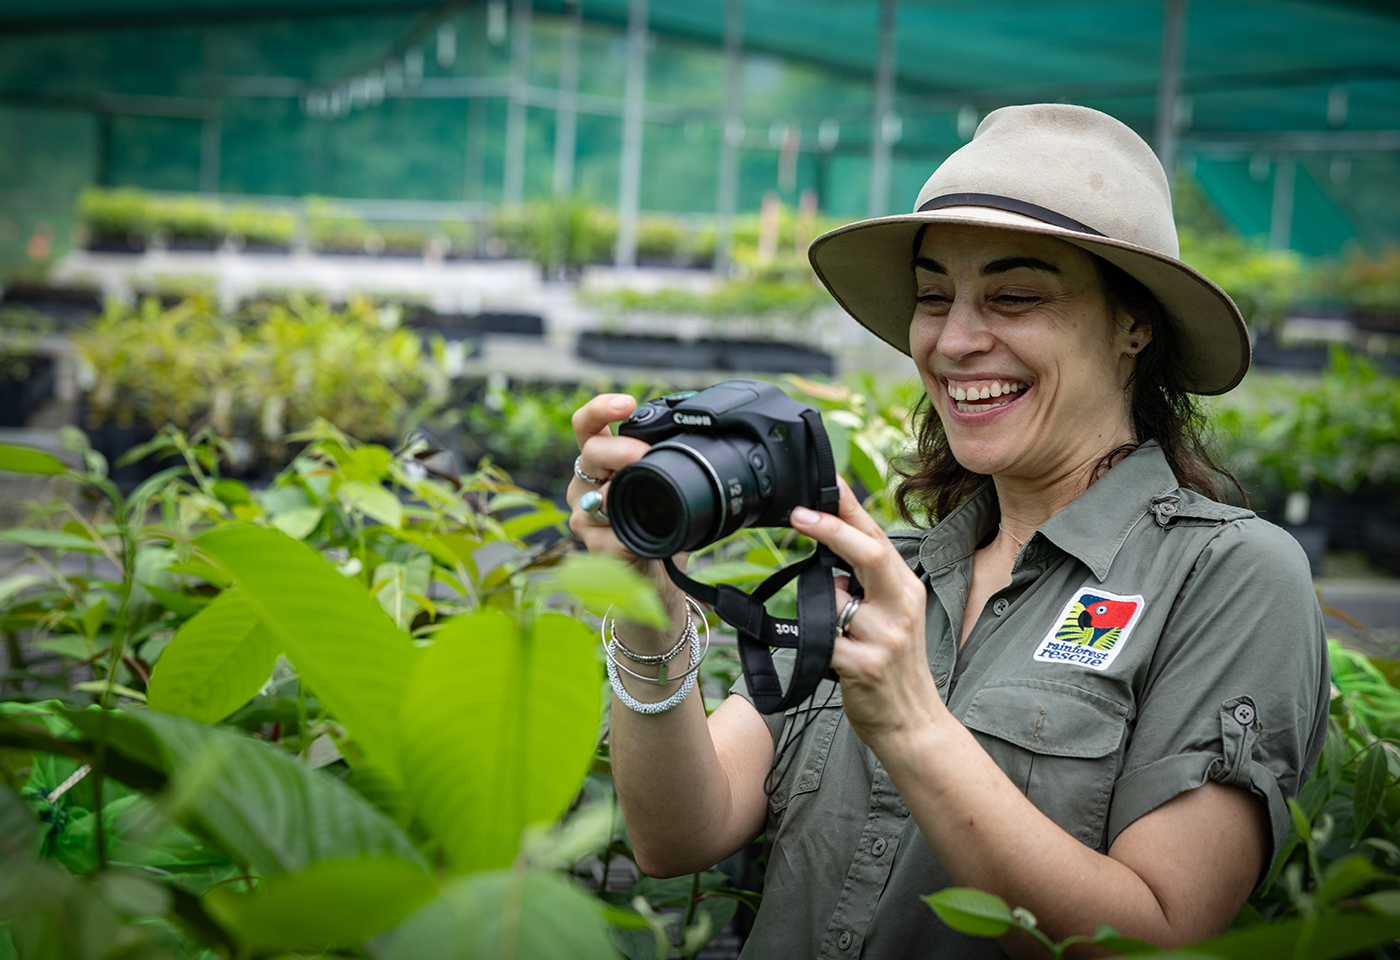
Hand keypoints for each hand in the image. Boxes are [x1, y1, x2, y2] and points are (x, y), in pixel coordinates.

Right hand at [568, 394, 687, 627]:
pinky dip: (627, 533)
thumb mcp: (666, 484)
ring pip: (595, 493)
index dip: (600, 408)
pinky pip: (608, 532)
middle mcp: (585, 484)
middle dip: (620, 449)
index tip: (626, 403)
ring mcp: (584, 515)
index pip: (587, 425)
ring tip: (649, 496)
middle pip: (590, 451)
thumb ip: (666, 458)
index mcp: (601, 461)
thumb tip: (696, 431)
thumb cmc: (661, 525)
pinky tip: (642, 539)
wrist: (659, 576)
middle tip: (646, 454)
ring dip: (622, 491)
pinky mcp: (593, 545)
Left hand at [788, 478, 942, 745]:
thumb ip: (866, 585)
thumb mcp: (891, 616)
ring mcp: (885, 637)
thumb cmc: (893, 664)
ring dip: (820, 609)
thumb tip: (828, 563)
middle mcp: (901, 606)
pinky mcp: (865, 666)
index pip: (876, 536)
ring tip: (836, 632)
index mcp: (906, 587)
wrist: (912, 721)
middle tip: (797, 514)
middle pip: (867, 554)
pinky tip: (831, 658)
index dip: (849, 507)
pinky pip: (823, 641)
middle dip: (830, 529)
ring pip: (835, 601)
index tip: (824, 482)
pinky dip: (816, 643)